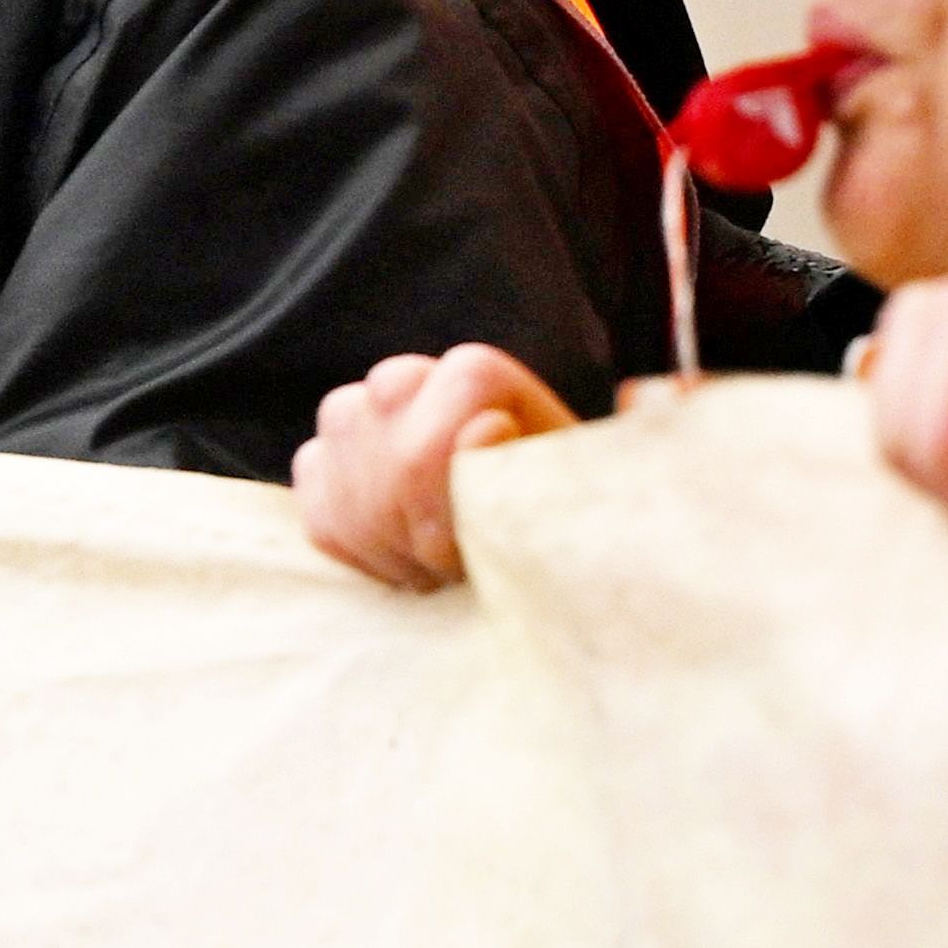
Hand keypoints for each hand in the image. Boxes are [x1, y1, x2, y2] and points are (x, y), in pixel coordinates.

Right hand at [293, 342, 578, 589]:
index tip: (475, 551)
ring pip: (346, 486)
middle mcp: (405, 378)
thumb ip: (632, 435)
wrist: (524, 536)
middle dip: (428, 540)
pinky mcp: (319, 465)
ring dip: (393, 550)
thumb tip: (583, 408)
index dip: (453, 505)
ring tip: (438, 572)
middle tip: (461, 571)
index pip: (434, 439)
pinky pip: (316, 509)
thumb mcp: (594, 480)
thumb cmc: (562, 508)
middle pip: (391, 468)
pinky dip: (356, 551)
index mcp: (476, 375)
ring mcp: (350, 416)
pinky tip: (399, 566)